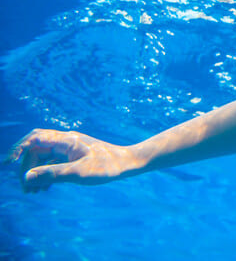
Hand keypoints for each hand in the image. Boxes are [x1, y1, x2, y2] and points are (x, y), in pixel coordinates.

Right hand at [6, 129, 137, 191]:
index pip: (35, 138)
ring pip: (43, 156)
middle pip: (36, 149)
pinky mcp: (74, 156)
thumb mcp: (78, 173)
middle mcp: (66, 141)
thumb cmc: (106, 167)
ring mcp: (70, 148)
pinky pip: (52, 162)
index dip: (19, 150)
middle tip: (25, 188)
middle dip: (26, 167)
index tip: (8, 165)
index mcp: (66, 140)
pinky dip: (45, 173)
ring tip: (32, 193)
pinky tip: (43, 189)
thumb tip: (26, 177)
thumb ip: (52, 174)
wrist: (128, 163)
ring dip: (35, 172)